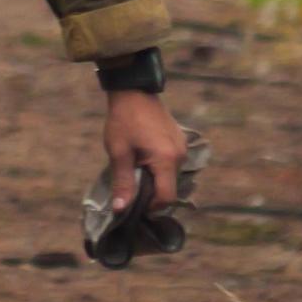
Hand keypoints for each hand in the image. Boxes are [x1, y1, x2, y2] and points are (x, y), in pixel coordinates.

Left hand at [104, 91, 186, 212]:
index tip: (134, 203)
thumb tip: (120, 210)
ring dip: (155, 179)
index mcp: (167, 160)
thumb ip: (123, 182)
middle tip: (131, 185)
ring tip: (135, 169)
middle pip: (170, 188)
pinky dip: (159, 168)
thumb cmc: (123, 121)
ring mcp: (182, 147)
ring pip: (171, 176)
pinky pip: (172, 164)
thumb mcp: (119, 152)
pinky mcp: (180, 141)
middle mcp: (180, 155)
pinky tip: (143, 158)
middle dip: (151, 193)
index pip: (166, 197)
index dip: (150, 206)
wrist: (133, 91)